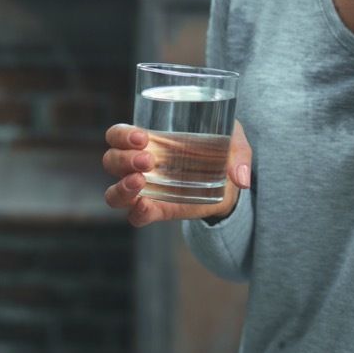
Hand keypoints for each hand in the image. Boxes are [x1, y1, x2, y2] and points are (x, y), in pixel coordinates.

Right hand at [102, 120, 252, 226]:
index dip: (121, 135)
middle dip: (123, 159)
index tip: (141, 136)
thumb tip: (241, 178)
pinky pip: (136, 217)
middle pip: (111, 161)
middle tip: (148, 159)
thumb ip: (239, 155)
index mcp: (151, 140)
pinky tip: (146, 206)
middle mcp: (141, 165)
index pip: (117, 135)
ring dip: (121, 187)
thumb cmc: (225, 152)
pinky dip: (136, 213)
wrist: (232, 184)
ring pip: (114, 193)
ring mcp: (148, 190)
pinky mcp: (159, 211)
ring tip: (140, 181)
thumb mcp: (235, 143)